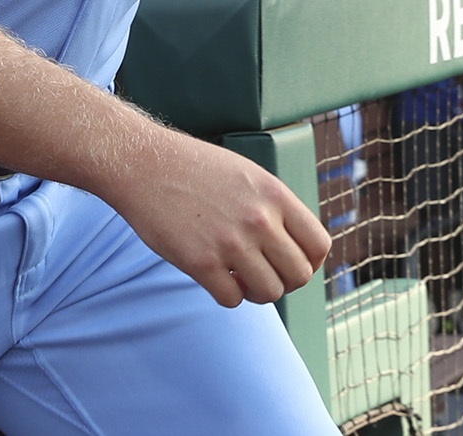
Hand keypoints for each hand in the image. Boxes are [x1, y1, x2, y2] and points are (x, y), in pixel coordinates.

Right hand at [99, 129, 327, 308]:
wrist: (144, 164)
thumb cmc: (194, 168)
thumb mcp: (248, 174)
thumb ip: (275, 207)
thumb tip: (296, 245)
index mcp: (274, 195)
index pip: (318, 245)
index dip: (310, 261)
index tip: (291, 262)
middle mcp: (259, 220)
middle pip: (298, 275)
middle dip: (284, 280)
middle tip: (263, 273)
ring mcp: (231, 243)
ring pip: (269, 293)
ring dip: (257, 291)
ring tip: (240, 277)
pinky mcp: (201, 263)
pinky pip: (232, 300)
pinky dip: (228, 295)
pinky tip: (216, 277)